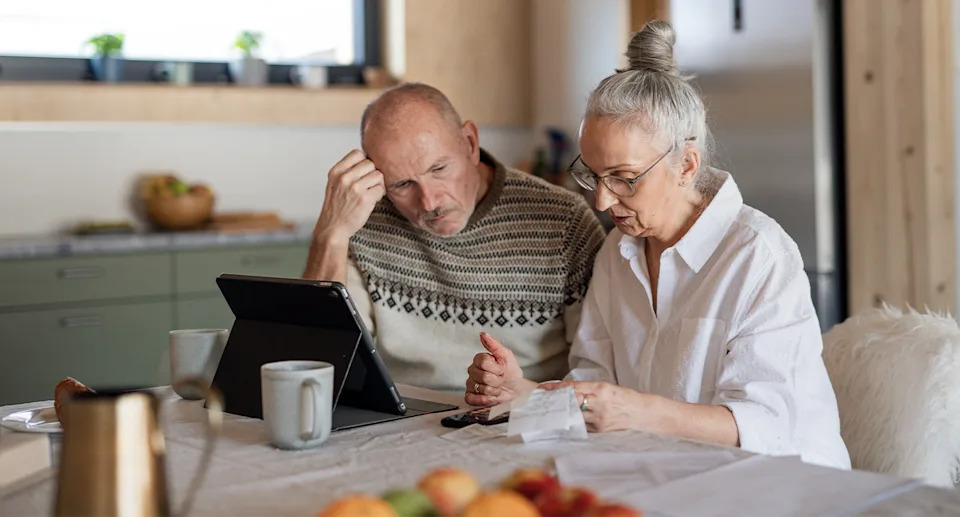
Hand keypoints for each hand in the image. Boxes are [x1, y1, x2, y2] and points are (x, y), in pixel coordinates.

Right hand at [313, 150, 385, 242]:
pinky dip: (380, 195)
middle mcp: (344, 177)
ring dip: (378, 184)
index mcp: (336, 171)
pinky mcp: (365, 199)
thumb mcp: (335, 183)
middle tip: (369, 185)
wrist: (333, 228)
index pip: (357, 153)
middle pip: (370, 163)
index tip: (363, 173)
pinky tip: (372, 200)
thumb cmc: (336, 207)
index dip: (364, 162)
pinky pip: (381, 188)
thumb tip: (369, 160)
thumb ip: (347, 171)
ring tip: (371, 193)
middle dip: (372, 174)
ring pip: (378, 175)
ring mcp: (354, 188)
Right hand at [464, 333, 529, 405]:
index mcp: (479, 359)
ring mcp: (470, 384)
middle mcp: (472, 370)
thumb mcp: (507, 356)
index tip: (502, 369)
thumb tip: (483, 334)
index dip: (496, 368)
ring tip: (498, 388)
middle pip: (483, 376)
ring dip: (494, 390)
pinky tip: (492, 396)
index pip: (483, 362)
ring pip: (481, 388)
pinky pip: (473, 399)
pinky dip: (485, 400)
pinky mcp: (470, 397)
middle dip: (497, 380)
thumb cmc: (510, 372)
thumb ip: (494, 345)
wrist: (515, 389)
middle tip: (501, 379)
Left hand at [539, 381, 656, 432]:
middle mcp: (599, 404)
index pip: (572, 388)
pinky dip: (573, 421)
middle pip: (570, 402)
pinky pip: (582, 425)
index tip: (543, 388)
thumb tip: (567, 391)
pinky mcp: (600, 430)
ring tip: (550, 410)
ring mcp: (599, 419)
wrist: (642, 414)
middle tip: (541, 400)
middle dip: (555, 401)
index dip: (555, 388)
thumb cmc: (625, 398)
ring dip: (562, 412)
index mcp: (601, 389)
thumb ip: (588, 389)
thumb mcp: (607, 387)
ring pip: (573, 415)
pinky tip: (565, 420)